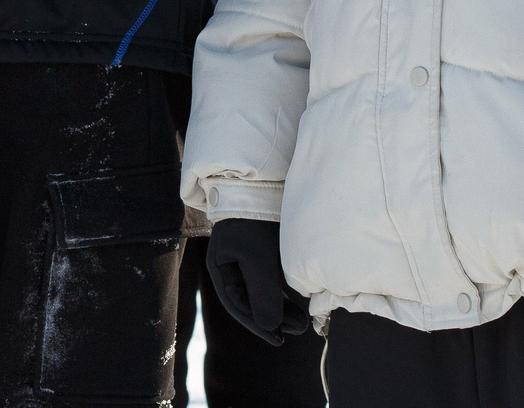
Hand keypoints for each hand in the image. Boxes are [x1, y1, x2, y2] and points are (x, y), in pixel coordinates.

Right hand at [205, 218, 308, 346]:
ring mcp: (249, 257)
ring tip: (303, 322)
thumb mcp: (257, 258)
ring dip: (283, 307)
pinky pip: (274, 278)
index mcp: (220, 268)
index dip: (258, 324)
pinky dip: (285, 291)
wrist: (260, 184)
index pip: (238, 305)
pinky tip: (300, 301)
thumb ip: (263, 294)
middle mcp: (232, 266)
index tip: (278, 339)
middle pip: (252, 300)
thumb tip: (271, 327)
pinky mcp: (265, 249)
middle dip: (274, 318)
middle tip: (296, 331)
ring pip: (265, 291)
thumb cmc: (252, 220)